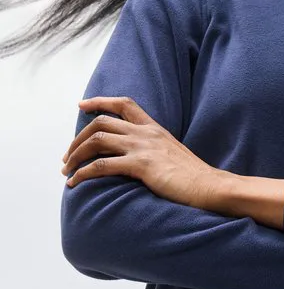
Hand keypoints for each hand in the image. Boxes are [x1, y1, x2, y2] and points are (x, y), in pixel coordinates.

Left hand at [61, 96, 223, 208]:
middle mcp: (146, 133)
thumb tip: (135, 158)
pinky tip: (75, 183)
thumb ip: (154, 150)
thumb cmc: (194, 177)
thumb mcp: (173, 154)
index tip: (82, 106)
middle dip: (78, 138)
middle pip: (101, 122)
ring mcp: (143, 147)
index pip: (124, 104)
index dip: (100, 101)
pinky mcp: (142, 165)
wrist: (210, 186)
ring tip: (67, 170)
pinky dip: (83, 173)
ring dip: (76, 155)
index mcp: (154, 128)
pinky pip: (102, 166)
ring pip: (97, 140)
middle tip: (68, 156)